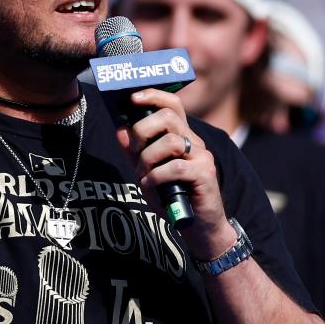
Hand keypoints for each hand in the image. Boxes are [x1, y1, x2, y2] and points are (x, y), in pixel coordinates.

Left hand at [115, 89, 230, 254]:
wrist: (199, 227)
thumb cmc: (173, 198)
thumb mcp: (147, 172)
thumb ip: (134, 152)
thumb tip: (120, 129)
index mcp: (182, 137)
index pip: (172, 104)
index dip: (153, 96)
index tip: (132, 99)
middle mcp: (194, 142)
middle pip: (168, 117)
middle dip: (143, 131)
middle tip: (135, 150)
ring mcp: (202, 157)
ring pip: (170, 141)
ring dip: (148, 159)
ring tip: (143, 175)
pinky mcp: (205, 174)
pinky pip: (175, 167)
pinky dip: (156, 177)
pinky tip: (151, 187)